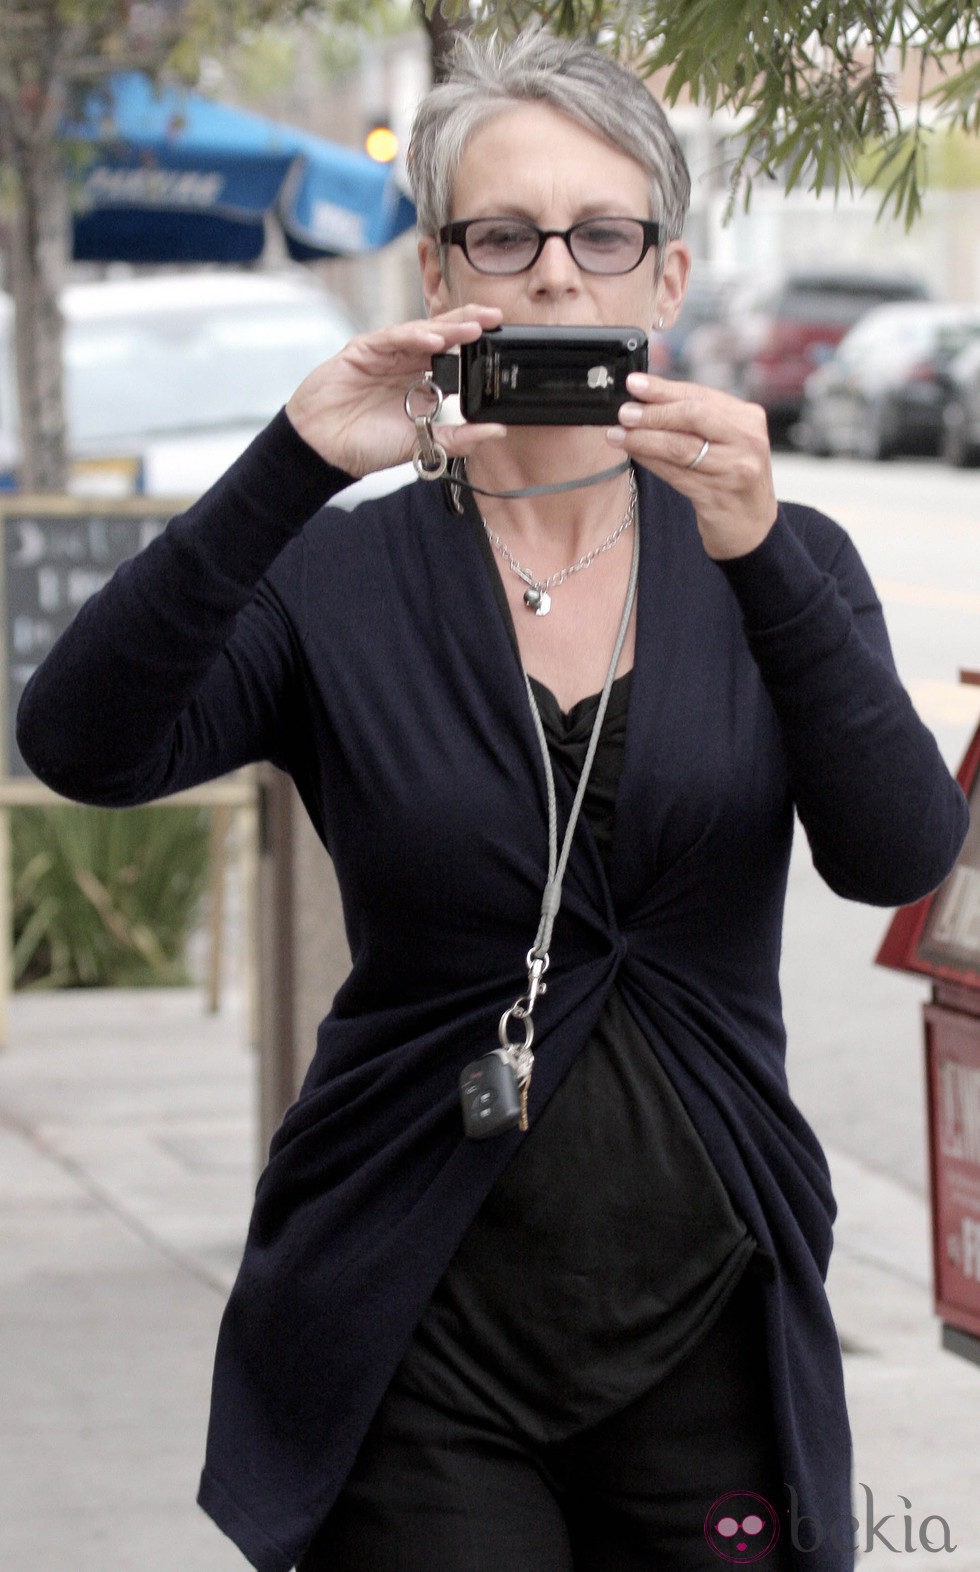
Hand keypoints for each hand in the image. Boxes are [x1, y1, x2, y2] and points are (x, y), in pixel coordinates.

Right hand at [284, 304, 507, 478]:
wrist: (324, 450)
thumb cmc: (367, 446)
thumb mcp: (422, 444)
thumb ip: (458, 437)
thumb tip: (496, 431)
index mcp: (421, 385)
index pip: (454, 360)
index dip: (476, 350)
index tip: (502, 344)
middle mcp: (406, 365)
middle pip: (442, 337)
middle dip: (469, 325)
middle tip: (496, 318)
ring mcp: (385, 355)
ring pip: (420, 333)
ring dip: (446, 329)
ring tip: (472, 327)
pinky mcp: (363, 351)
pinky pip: (391, 339)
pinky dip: (412, 337)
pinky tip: (433, 340)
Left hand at [607, 374, 777, 560]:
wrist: (752, 524)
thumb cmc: (733, 476)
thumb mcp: (725, 440)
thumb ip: (695, 419)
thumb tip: (646, 399)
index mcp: (748, 418)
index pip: (699, 396)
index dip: (663, 389)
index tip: (634, 384)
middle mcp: (746, 441)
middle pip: (692, 417)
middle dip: (653, 413)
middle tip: (624, 413)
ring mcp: (735, 470)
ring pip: (680, 447)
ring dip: (644, 439)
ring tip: (618, 435)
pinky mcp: (718, 496)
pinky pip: (675, 474)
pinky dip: (651, 461)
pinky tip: (634, 454)